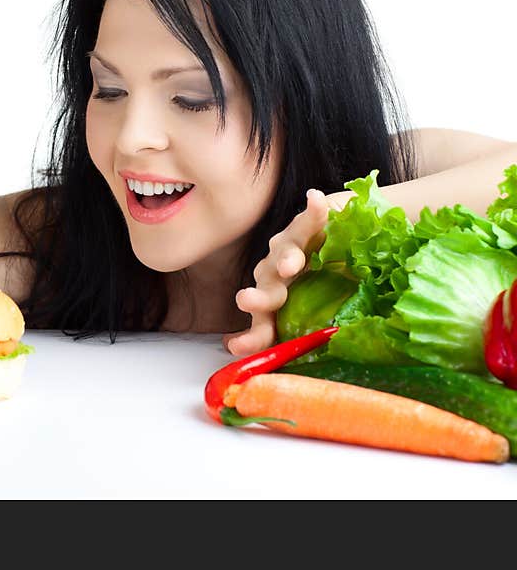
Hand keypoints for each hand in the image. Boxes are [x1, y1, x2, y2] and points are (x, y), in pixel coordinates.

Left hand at [222, 188, 343, 356]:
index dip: (250, 338)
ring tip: (292, 264)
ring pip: (283, 253)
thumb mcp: (319, 320)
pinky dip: (315, 210)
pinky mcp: (308, 225)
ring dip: (287, 258)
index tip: (235, 347)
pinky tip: (316, 200)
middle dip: (259, 299)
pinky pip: (312, 217)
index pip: (262, 324)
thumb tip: (317, 382)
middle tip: (248, 302)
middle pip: (266, 289)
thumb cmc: (331, 291)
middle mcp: (276, 276)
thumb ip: (311, 342)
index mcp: (278, 303)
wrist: (347, 248)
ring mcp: (289, 248)